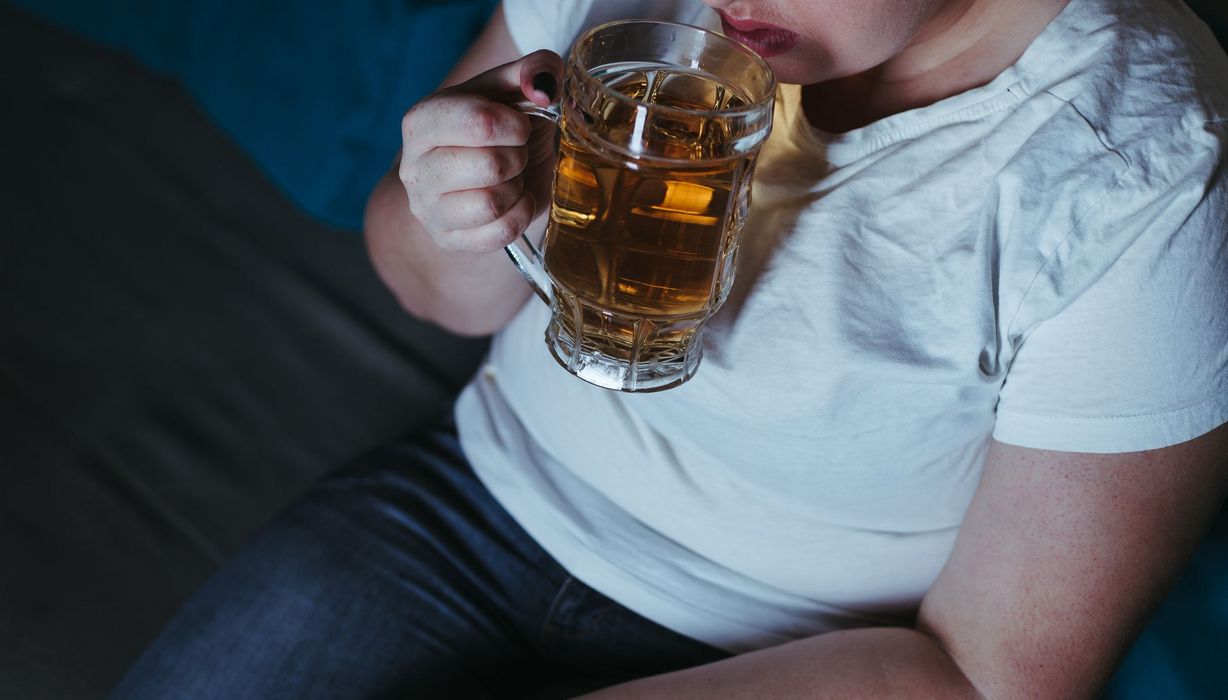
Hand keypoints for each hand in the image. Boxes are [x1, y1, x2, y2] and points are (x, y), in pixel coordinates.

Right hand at [398, 49, 562, 252]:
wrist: (482, 173)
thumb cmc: (496, 127)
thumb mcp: (512, 90)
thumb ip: (534, 71)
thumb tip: (543, 88)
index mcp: (421, 121)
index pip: (480, 122)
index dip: (515, 125)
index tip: (519, 126)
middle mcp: (414, 167)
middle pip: (491, 166)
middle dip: (517, 157)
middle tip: (515, 153)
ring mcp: (428, 209)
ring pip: (492, 204)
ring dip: (517, 188)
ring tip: (511, 177)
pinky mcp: (448, 240)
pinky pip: (500, 234)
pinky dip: (520, 215)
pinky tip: (515, 200)